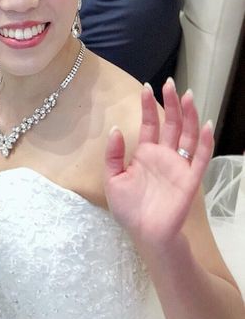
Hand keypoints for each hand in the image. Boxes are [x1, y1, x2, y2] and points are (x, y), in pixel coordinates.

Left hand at [104, 79, 213, 249]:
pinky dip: (205, 141)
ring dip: (189, 115)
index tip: (147, 87)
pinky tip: (206, 124)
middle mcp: (164, 155)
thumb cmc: (129, 208)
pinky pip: (200, 158)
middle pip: (170, 123)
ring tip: (188, 95)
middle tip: (170, 84)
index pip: (150, 124)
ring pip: (187, 135)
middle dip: (171, 103)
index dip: (148, 106)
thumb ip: (113, 155)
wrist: (144, 234)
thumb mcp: (112, 179)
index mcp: (145, 153)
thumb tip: (115, 129)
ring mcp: (178, 166)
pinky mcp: (190, 179)